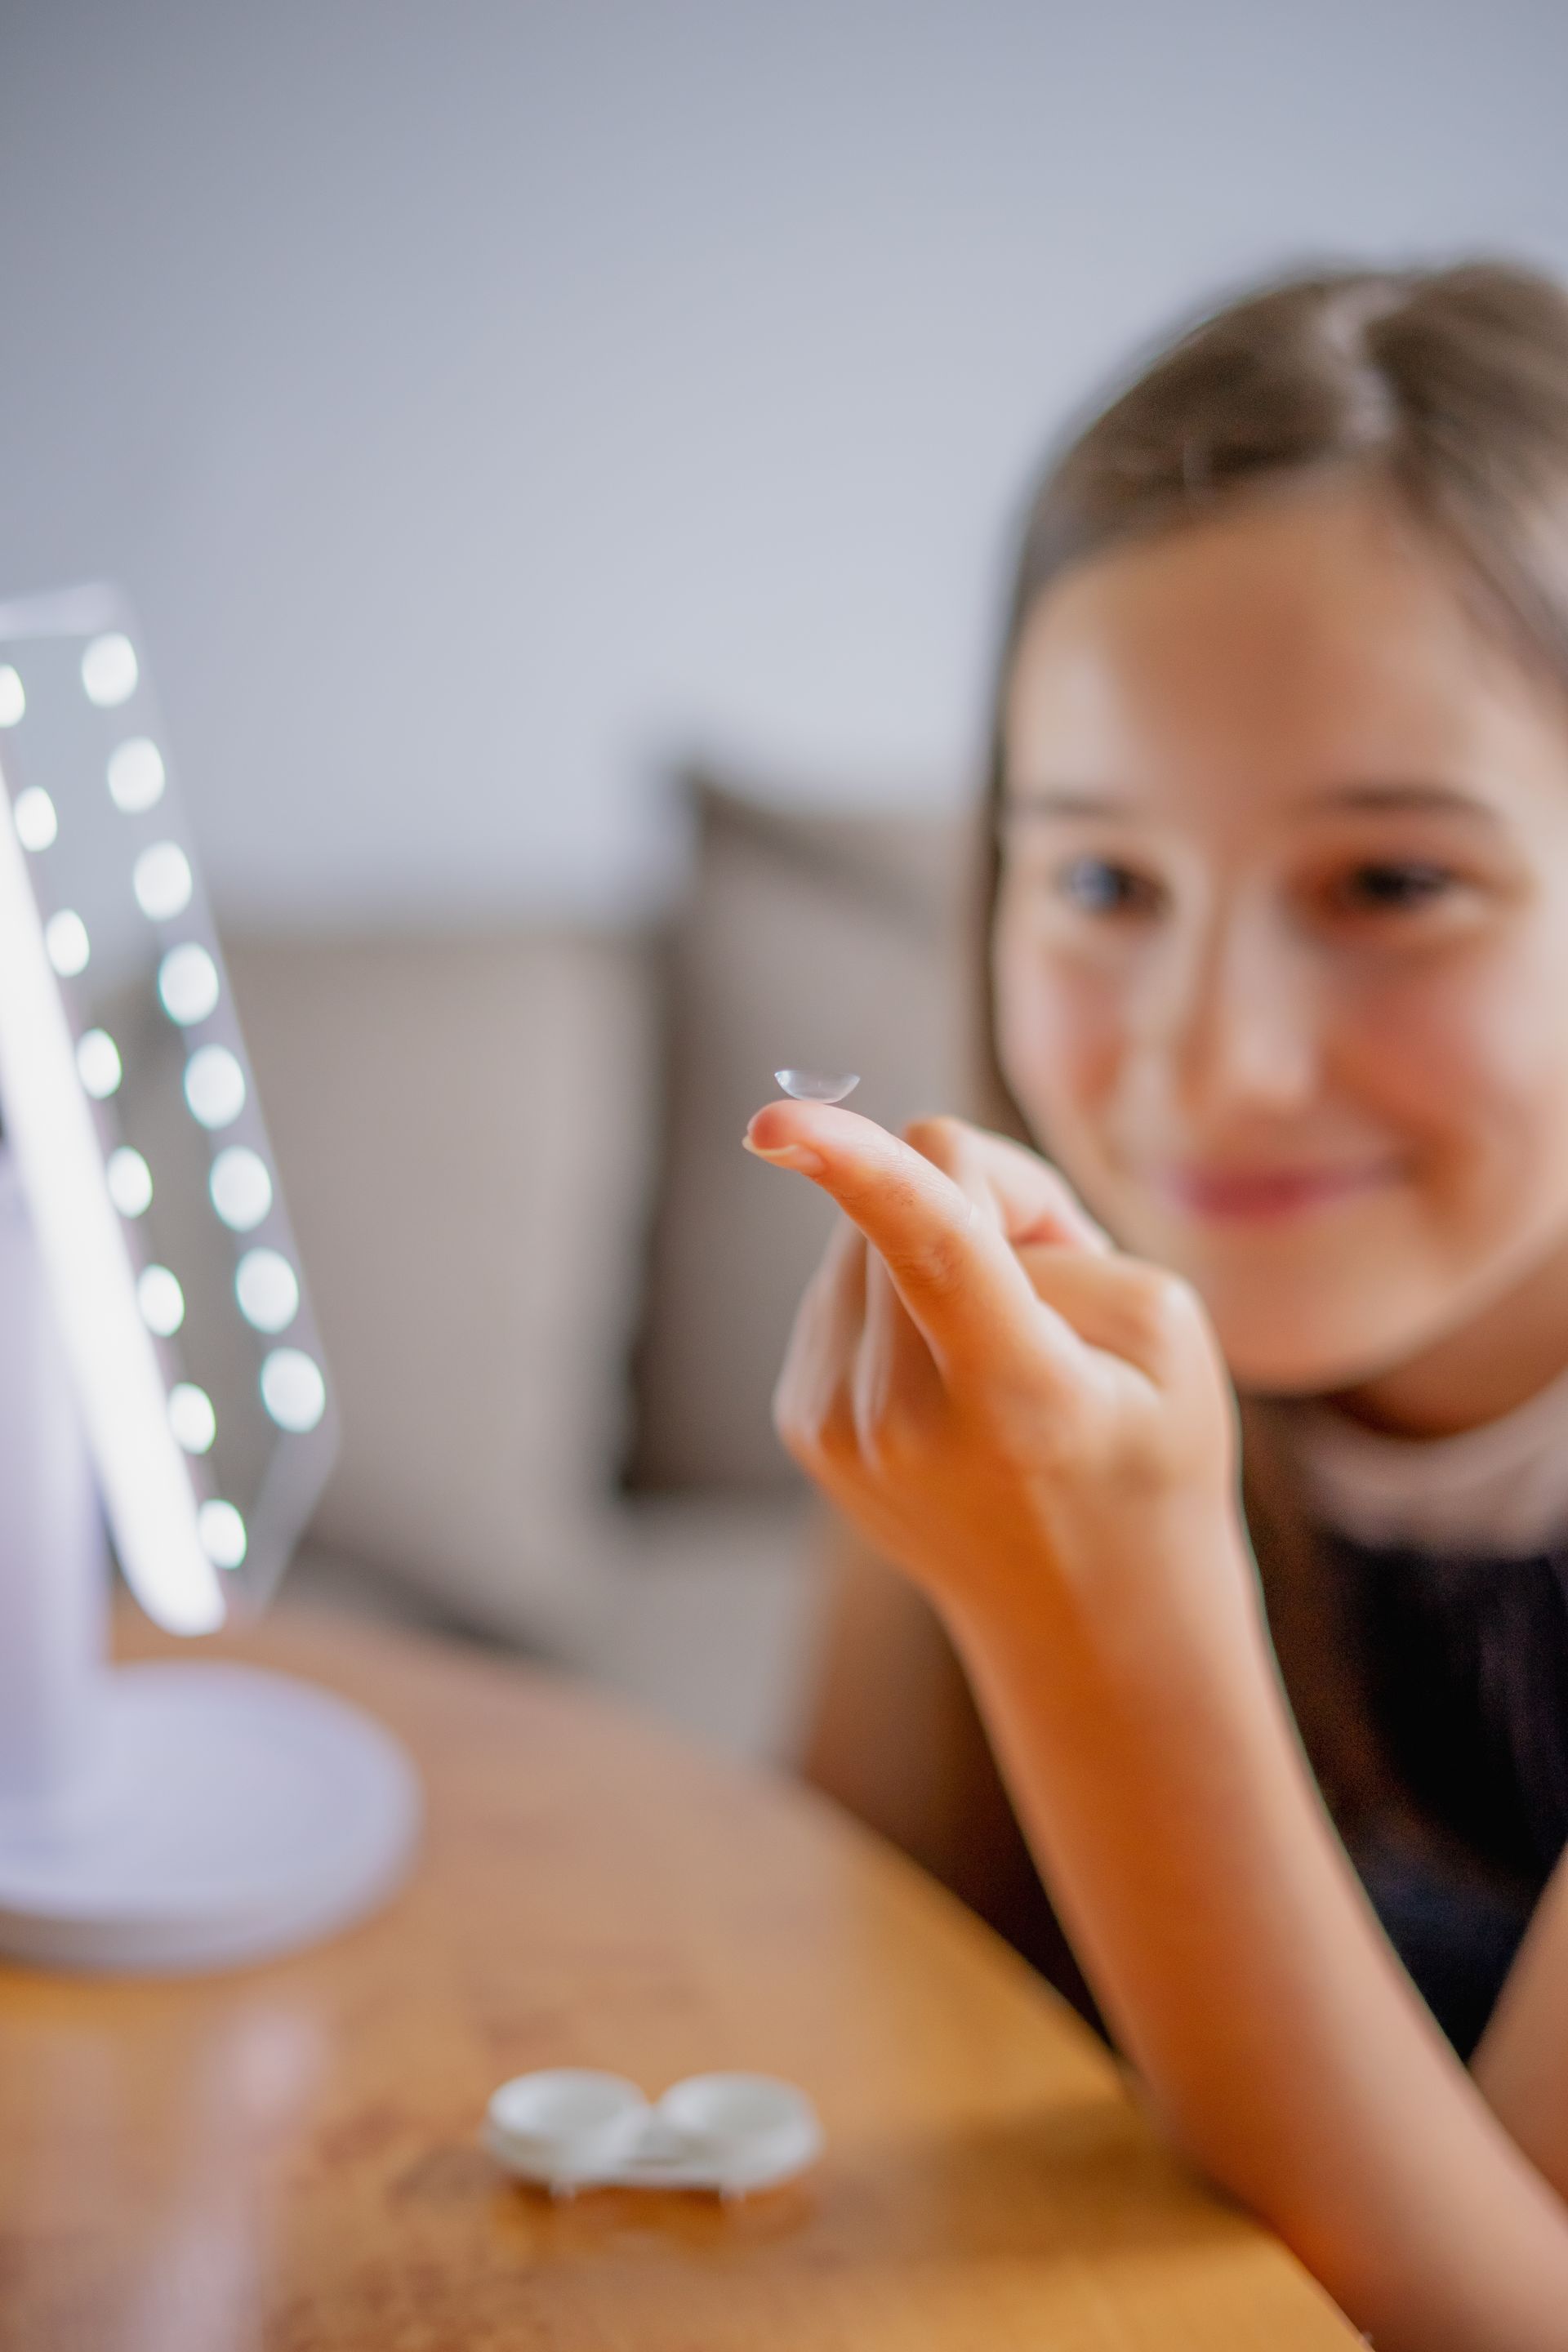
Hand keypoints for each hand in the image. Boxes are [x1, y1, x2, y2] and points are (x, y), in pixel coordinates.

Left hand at [747, 1102, 1253, 1642]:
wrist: (1084, 1621)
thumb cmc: (1149, 1462)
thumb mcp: (1166, 1328)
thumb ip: (1050, 1233)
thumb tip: (918, 1189)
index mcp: (1013, 1393)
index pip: (929, 1245)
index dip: (854, 1160)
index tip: (772, 1116)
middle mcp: (898, 1416)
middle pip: (914, 1191)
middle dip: (991, 1206)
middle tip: (1057, 1303)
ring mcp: (834, 1425)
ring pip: (866, 1230)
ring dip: (938, 1250)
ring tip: (1007, 1355)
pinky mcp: (800, 1421)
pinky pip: (844, 1284)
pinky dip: (899, 1298)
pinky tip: (952, 1382)